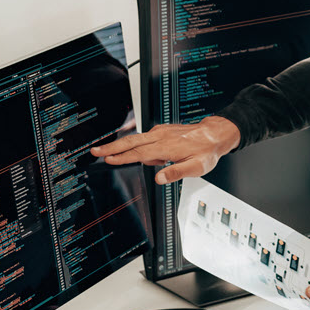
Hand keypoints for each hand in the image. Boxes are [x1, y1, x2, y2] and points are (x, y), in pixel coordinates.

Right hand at [89, 116, 240, 183]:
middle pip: (131, 142)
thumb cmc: (206, 151)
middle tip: (95, 150)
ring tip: (111, 153)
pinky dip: (139, 147)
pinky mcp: (162, 131)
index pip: (140, 153)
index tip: (109, 159)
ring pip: (136, 139)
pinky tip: (152, 158)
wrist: (214, 134)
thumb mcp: (196, 167)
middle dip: (112, 147)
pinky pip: (145, 139)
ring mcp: (161, 132)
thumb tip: (159, 178)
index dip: (123, 157)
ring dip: (122, 146)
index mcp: (167, 146)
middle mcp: (161, 136)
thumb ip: (176, 173)